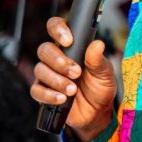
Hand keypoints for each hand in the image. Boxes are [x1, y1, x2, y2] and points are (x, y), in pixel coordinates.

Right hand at [30, 17, 116, 141]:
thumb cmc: (99, 88)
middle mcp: (56, 58)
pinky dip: (48, 94)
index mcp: (70, 47)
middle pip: (44, 50)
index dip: (58, 30)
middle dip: (59, 61)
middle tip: (76, 72)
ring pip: (40, 70)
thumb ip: (98, 60)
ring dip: (56, 79)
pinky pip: (36, 90)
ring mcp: (48, 75)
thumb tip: (98, 44)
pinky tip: (62, 98)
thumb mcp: (105, 73)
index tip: (68, 40)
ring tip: (72, 89)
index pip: (56, 28)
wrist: (96, 113)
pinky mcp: (43, 93)